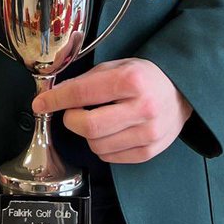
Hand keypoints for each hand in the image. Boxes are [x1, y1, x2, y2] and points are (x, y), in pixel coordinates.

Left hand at [31, 58, 192, 162]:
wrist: (182, 91)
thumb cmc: (146, 76)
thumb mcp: (118, 66)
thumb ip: (89, 80)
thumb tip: (56, 94)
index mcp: (131, 80)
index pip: (83, 93)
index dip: (56, 100)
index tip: (41, 103)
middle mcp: (142, 108)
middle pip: (88, 127)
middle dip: (71, 120)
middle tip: (72, 112)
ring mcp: (148, 133)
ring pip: (97, 146)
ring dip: (87, 134)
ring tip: (97, 119)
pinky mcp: (149, 151)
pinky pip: (110, 157)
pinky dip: (102, 146)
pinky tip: (110, 132)